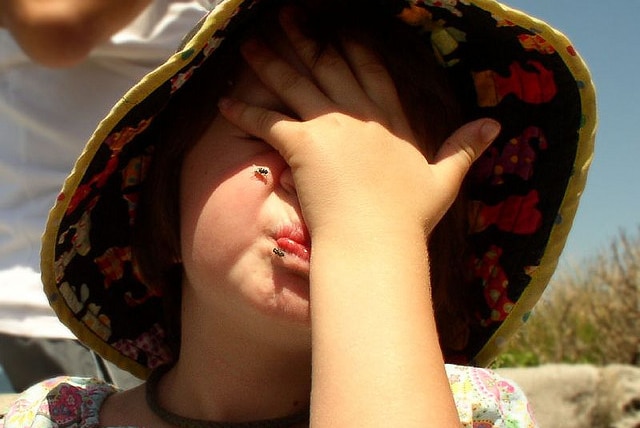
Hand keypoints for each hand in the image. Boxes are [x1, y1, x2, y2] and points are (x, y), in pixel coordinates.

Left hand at [218, 10, 499, 242]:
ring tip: (250, 43)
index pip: (371, 73)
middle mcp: (358, 115)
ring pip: (295, 83)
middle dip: (306, 40)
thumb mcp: (444, 180)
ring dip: (270, 62)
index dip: (354, 50)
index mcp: (389, 121)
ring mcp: (329, 127)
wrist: (376, 241)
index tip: (340, 33)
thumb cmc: (409, 217)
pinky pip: (267, 119)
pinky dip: (244, 110)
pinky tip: (224, 100)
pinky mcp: (301, 145)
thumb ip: (465, 148)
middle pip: (328, 67)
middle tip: (286, 18)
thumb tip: (496, 124)